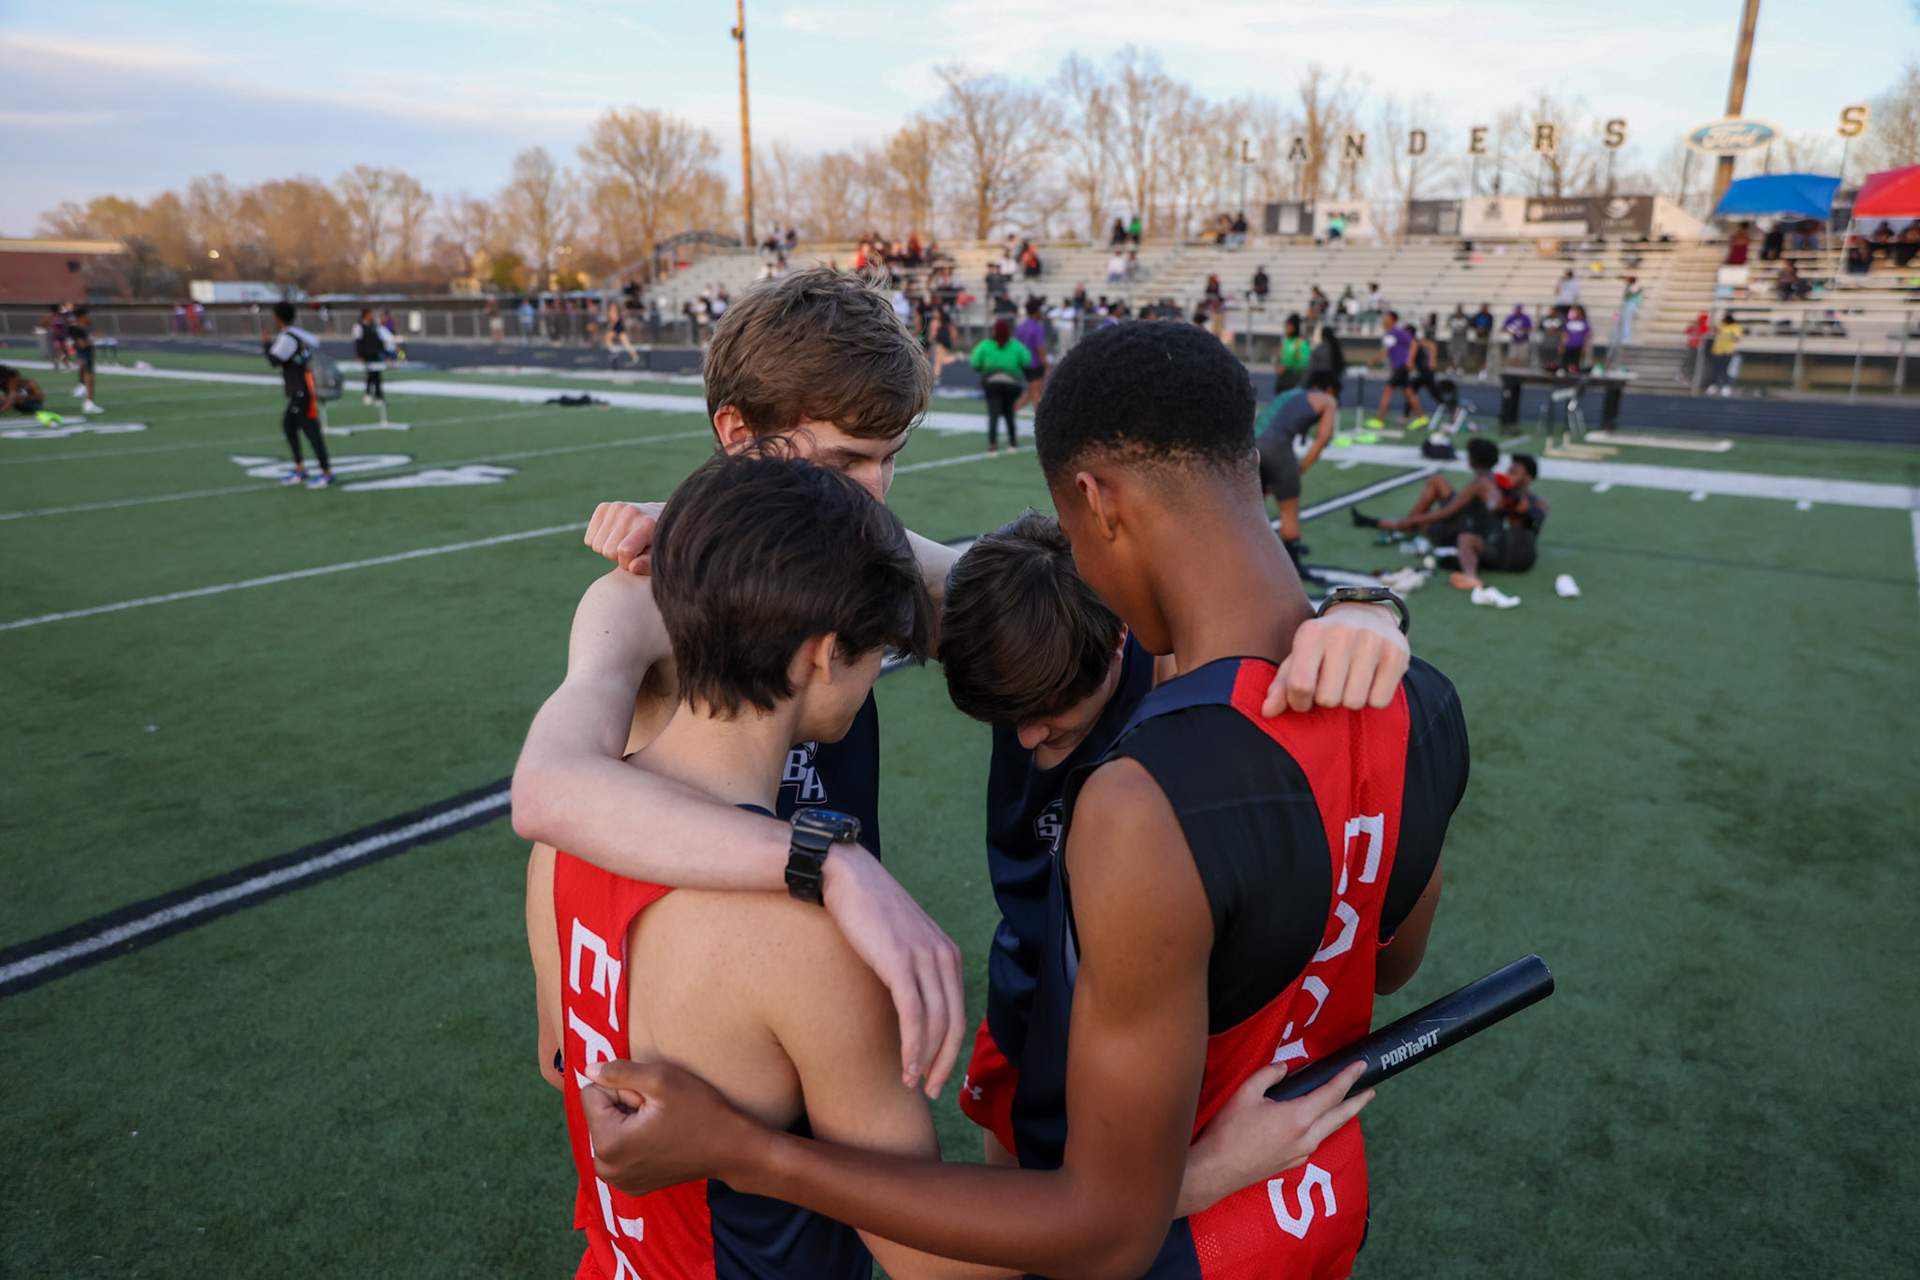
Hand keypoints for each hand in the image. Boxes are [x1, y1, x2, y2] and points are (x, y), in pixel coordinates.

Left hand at [582, 1059, 762, 1195]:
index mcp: (608, 1143)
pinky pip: (619, 1148)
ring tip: (662, 1126)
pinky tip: (662, 1140)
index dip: (623, 1089)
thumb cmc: (700, 1111)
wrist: (731, 1148)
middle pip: (599, 1114)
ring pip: (609, 1129)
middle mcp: (606, 1167)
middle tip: (659, 1113)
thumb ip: (618, 1071)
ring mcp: (618, 1180)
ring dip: (630, 1122)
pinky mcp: (629, 1184)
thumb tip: (587, 1070)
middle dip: (624, 1106)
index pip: (592, 1093)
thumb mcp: (661, 1079)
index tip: (650, 1101)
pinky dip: (636, 1140)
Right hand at [585, 501, 663, 573]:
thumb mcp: (658, 557)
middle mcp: (630, 512)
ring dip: (609, 550)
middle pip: (608, 551)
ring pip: (596, 545)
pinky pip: (589, 539)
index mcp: (647, 524)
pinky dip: (599, 542)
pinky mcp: (603, 507)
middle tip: (632, 551)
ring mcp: (615, 507)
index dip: (628, 563)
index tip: (637, 560)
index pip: (624, 551)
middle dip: (618, 557)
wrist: (657, 517)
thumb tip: (632, 567)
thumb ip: (648, 565)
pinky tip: (614, 538)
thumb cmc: (658, 543)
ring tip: (624, 543)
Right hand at [822, 843, 966, 1098]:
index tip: (937, 1074)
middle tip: (929, 1090)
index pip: (958, 1013)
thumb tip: (907, 1005)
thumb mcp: (899, 941)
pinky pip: (913, 1014)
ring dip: (925, 1060)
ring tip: (911, 1082)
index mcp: (947, 954)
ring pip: (935, 1023)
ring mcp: (923, 958)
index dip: (951, 1050)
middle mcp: (943, 956)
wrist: (844, 875)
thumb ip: (911, 969)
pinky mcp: (899, 961)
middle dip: (944, 1062)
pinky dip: (913, 1045)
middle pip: (954, 1023)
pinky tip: (906, 1066)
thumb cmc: (865, 911)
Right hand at [1184, 1060, 1371, 1210]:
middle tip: (1370, 1090)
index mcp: (1297, 1117)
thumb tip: (1284, 1068)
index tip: (1360, 1066)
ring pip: (1329, 1130)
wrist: (1216, 1170)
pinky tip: (1316, 1124)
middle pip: (1340, 1116)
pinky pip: (1314, 1141)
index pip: (1331, 1093)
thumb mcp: (1245, 1094)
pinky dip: (1322, 1128)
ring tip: (1350, 1105)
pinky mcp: (1292, 1162)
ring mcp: (1301, 1153)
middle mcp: (1306, 1137)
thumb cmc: (1228, 1132)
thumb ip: (1268, 1075)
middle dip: (1357, 1101)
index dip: (1348, 1077)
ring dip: (1342, 1116)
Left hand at [1266, 606, 1408, 714]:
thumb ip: (1282, 686)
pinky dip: (1373, 698)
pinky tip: (1370, 680)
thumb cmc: (1325, 645)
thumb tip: (1267, 712)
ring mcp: (1372, 642)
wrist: (1368, 615)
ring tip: (1351, 680)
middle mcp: (1342, 633)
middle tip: (1333, 683)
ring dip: (1350, 700)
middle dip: (1327, 699)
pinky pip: (1379, 701)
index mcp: (1312, 633)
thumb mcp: (1299, 658)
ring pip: (1353, 702)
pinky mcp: (1397, 654)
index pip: (1300, 686)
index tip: (1304, 698)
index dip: (1299, 702)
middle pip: (1328, 699)